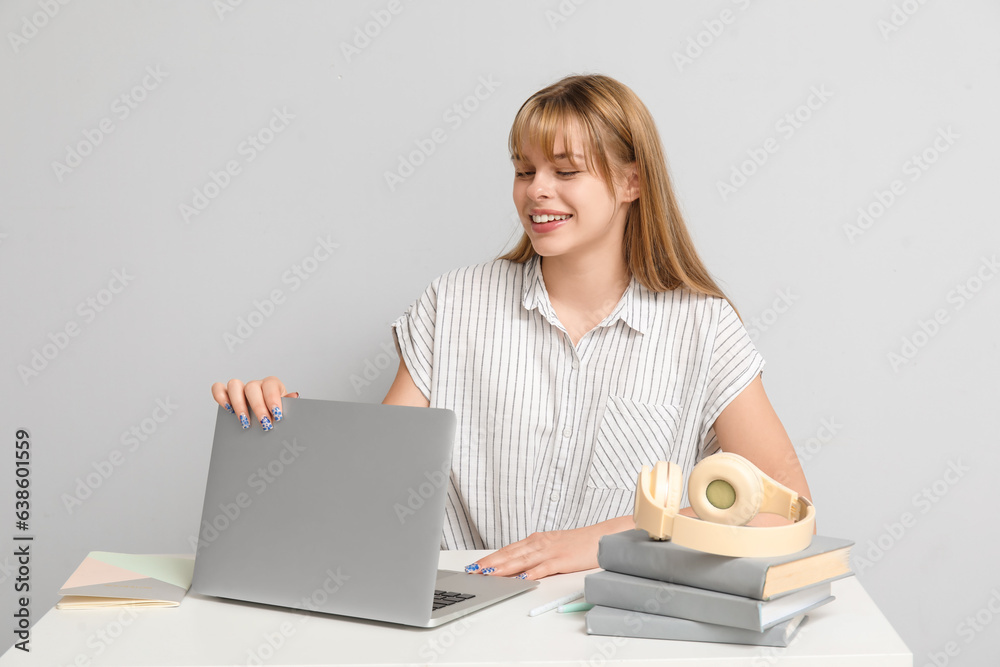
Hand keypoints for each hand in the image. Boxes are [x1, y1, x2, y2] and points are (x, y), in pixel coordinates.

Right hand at [210, 376, 297, 431]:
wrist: (268, 419)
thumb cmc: (277, 414)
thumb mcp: (285, 410)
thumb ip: (289, 404)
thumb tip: (294, 396)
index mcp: (272, 385)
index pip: (270, 385)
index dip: (273, 399)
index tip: (277, 415)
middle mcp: (256, 384)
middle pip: (252, 387)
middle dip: (258, 407)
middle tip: (264, 424)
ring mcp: (241, 388)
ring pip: (234, 385)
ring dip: (239, 404)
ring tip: (245, 422)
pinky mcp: (228, 394)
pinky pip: (219, 388)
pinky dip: (221, 397)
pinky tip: (228, 410)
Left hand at [466, 517, 630, 579]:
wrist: (601, 537)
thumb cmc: (578, 544)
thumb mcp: (552, 546)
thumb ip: (535, 555)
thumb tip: (517, 567)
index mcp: (536, 540)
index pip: (508, 550)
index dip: (490, 558)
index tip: (475, 565)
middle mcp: (539, 543)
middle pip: (510, 554)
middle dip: (490, 563)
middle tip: (473, 571)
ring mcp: (550, 551)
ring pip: (522, 560)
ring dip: (503, 568)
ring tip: (488, 574)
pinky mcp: (562, 560)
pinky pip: (544, 568)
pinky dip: (531, 573)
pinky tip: (520, 578)